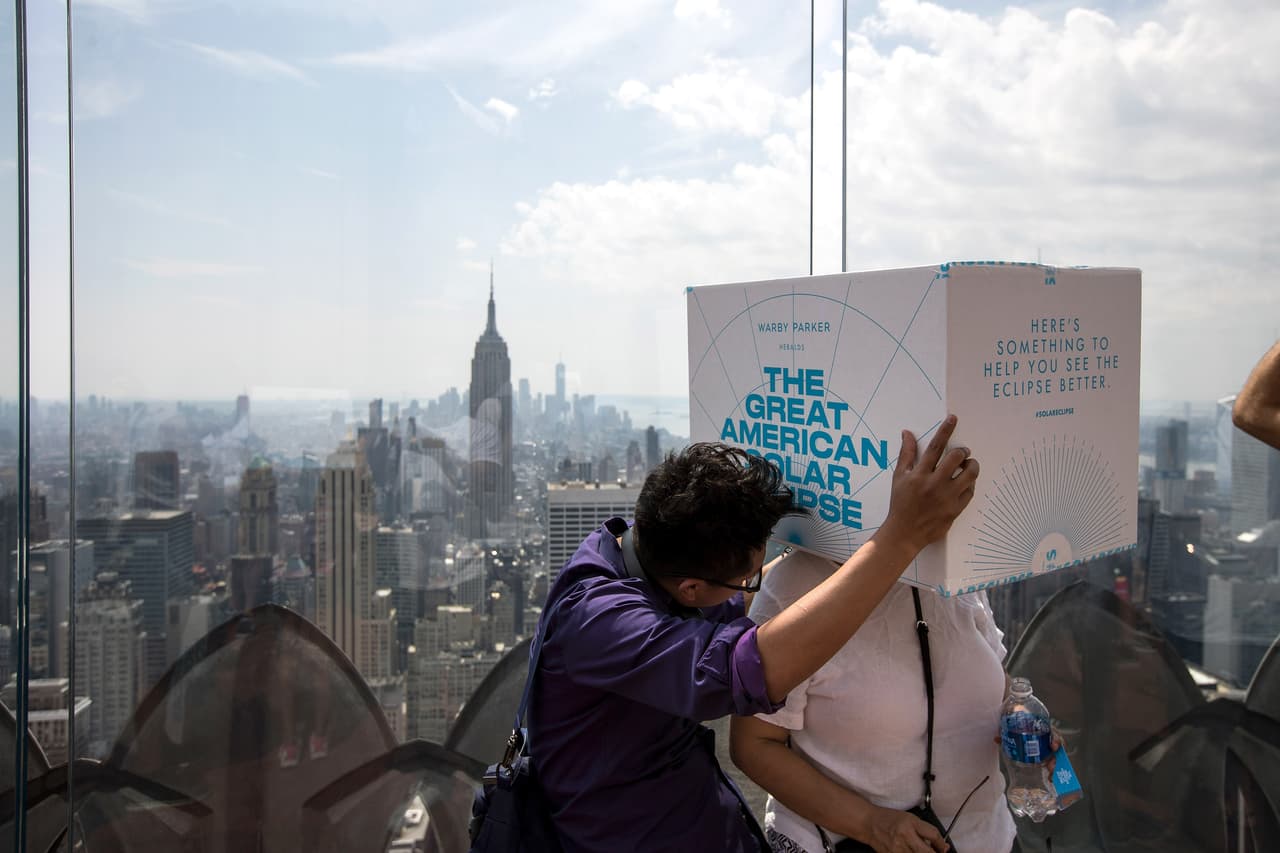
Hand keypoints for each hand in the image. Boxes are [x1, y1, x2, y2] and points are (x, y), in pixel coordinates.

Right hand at [863, 805, 949, 851]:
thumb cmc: (889, 818)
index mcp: (910, 823)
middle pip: (927, 852)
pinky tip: (911, 852)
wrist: (869, 823)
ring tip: (920, 850)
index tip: (944, 847)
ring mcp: (897, 849)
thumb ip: (925, 830)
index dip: (942, 844)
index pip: (933, 835)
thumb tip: (941, 845)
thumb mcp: (910, 818)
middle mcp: (904, 836)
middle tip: (937, 852)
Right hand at [876, 414, 979, 555]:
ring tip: (967, 466)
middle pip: (956, 458)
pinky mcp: (956, 509)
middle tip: (962, 453)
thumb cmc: (900, 503)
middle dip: (962, 451)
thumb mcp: (899, 477)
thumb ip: (906, 454)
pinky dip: (970, 484)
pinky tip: (964, 483)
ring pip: (969, 474)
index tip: (953, 419)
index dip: (945, 430)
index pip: (935, 447)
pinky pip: (970, 491)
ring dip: (971, 466)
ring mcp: (947, 498)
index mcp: (919, 474)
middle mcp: (934, 484)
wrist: (904, 532)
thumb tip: (907, 433)